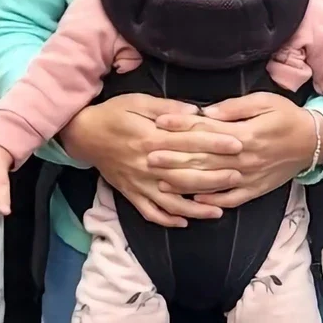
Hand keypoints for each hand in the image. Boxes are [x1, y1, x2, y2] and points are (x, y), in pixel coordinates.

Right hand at [60, 94, 244, 227]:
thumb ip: (167, 107)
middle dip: (214, 178)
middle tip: (238, 177)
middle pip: (186, 175)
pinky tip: (184, 222)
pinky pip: (149, 212)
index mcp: (151, 139)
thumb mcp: (138, 101)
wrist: (83, 134)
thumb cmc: (113, 113)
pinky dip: (166, 219)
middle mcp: (147, 165)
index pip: (190, 143)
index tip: (238, 144)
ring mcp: (139, 183)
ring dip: (195, 208)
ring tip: (219, 211)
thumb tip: (196, 112)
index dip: (215, 144)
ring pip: (171, 201)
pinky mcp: (130, 193)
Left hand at [162, 94, 318, 210]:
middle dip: (173, 158)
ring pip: (212, 182)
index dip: (180, 127)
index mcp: (244, 134)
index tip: (158, 124)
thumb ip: (235, 108)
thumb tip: (208, 113)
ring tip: (160, 181)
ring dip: (185, 182)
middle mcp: (244, 158)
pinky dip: (212, 201)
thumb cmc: (287, 116)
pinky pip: (231, 199)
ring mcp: (249, 177)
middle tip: (147, 156)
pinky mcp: (255, 190)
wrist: (314, 142)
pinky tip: (193, 201)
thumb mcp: (264, 101)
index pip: (205, 131)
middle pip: (202, 159)